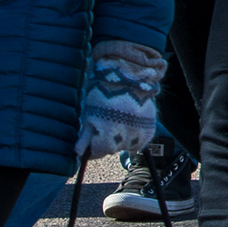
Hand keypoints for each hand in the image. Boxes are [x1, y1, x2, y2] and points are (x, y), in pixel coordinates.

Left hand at [75, 40, 168, 164]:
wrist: (129, 74)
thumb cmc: (104, 90)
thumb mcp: (91, 111)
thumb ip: (86, 134)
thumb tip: (77, 152)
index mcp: (108, 127)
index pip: (100, 150)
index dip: (93, 149)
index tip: (90, 146)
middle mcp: (126, 131)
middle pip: (113, 149)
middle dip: (106, 142)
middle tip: (104, 129)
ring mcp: (140, 129)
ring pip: (127, 146)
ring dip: (120, 140)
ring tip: (117, 123)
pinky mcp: (150, 127)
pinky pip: (140, 141)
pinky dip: (134, 137)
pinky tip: (128, 125)